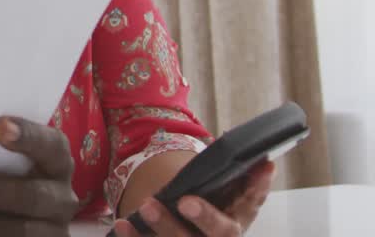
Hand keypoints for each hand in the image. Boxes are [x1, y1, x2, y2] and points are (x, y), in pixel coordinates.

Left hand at [111, 160, 274, 236]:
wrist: (186, 227)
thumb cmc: (206, 204)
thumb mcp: (221, 190)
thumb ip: (234, 176)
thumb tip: (256, 157)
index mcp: (238, 218)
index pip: (253, 201)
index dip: (258, 186)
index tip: (261, 165)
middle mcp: (221, 236)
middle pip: (220, 233)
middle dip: (205, 218)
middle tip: (185, 201)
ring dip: (166, 226)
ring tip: (147, 205)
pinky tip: (123, 224)